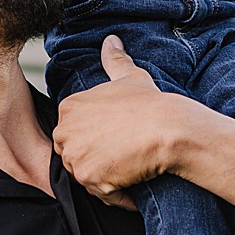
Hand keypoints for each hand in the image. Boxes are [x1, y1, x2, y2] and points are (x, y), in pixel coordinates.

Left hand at [52, 36, 193, 204]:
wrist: (170, 128)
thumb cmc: (152, 103)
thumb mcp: (131, 77)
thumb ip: (114, 60)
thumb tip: (111, 40)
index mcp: (69, 107)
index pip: (75, 132)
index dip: (99, 138)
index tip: (121, 136)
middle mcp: (64, 132)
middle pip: (76, 155)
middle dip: (99, 158)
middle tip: (128, 153)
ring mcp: (75, 157)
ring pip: (88, 176)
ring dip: (109, 177)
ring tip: (133, 166)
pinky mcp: (90, 179)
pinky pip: (103, 194)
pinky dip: (120, 194)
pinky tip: (136, 182)